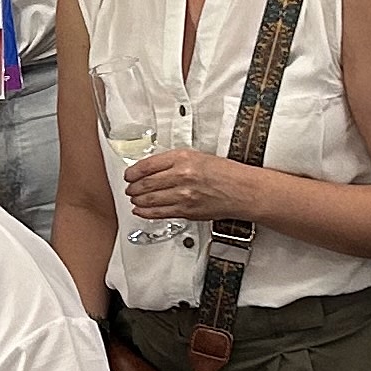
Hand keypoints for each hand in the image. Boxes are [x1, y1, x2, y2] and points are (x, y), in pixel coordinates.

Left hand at [120, 149, 253, 223]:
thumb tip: (152, 169)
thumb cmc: (224, 173)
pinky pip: (159, 213)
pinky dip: (146, 213)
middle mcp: (181, 176)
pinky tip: (141, 211)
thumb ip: (173, 162)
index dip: (132, 172)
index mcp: (182, 158)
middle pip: (145, 183)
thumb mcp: (197, 157)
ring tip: (134, 199)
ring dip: (137, 200)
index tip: (129, 175)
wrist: (242, 190)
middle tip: (129, 188)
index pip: (147, 165)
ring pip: (149, 200)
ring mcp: (183, 195)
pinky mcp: (186, 211)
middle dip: (133, 188)